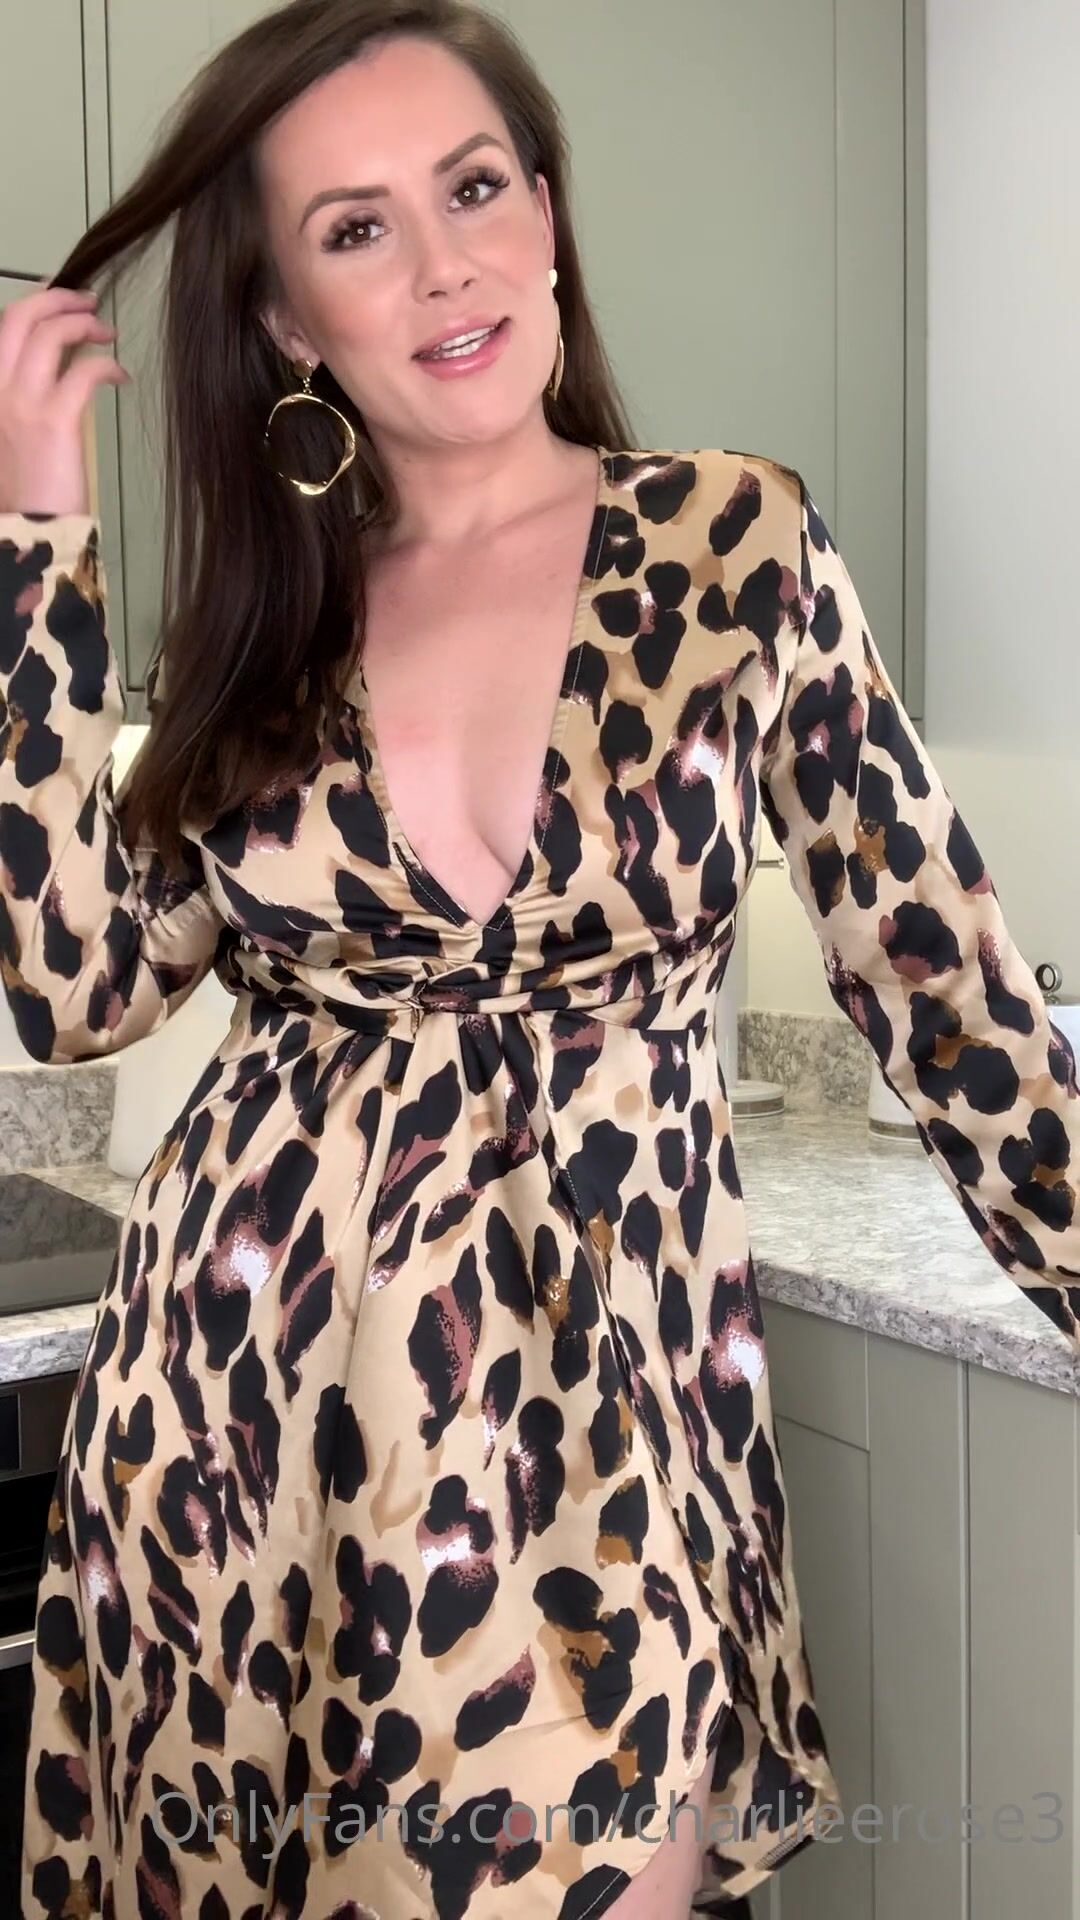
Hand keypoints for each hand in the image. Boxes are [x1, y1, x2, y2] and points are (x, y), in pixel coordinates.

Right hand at [0, 282, 129, 514]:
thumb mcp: (10, 432)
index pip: (4, 328)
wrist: (26, 531)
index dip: (33, 304)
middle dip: (57, 299)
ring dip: (84, 324)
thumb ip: (21, 396)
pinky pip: (84, 372)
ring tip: (106, 332)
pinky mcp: (54, 420)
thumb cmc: (22, 490)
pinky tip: (121, 376)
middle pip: (21, 317)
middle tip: (89, 302)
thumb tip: (55, 365)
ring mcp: (21, 402)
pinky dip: (107, 365)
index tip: (58, 298)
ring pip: (51, 335)